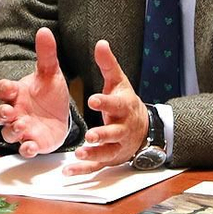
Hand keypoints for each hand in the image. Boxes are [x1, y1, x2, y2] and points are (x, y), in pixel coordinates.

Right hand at [0, 27, 72, 157]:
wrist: (61, 114)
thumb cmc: (49, 93)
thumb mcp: (51, 73)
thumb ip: (46, 54)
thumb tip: (44, 30)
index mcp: (16, 93)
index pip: (1, 90)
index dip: (2, 89)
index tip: (9, 87)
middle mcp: (14, 112)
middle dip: (1, 114)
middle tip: (9, 111)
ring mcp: (21, 129)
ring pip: (7, 133)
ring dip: (12, 131)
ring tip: (21, 126)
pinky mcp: (32, 143)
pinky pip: (24, 149)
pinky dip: (25, 149)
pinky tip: (30, 147)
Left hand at [62, 40, 148, 176]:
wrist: (143, 129)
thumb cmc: (126, 102)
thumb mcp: (119, 82)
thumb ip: (108, 64)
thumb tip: (101, 43)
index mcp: (123, 107)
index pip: (115, 104)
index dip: (105, 102)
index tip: (92, 100)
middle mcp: (122, 128)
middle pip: (113, 132)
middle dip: (103, 134)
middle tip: (90, 135)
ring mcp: (117, 145)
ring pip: (107, 152)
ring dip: (94, 154)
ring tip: (79, 154)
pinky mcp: (110, 158)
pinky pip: (97, 165)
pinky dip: (84, 170)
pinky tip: (69, 170)